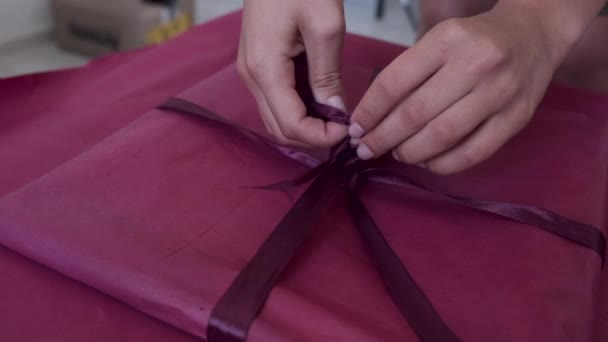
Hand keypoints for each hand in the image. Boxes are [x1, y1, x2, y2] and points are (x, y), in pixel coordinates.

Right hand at [238, 0, 347, 146]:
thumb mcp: (325, 25)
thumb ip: (327, 74)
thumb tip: (336, 113)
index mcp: (265, 68)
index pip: (290, 125)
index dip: (320, 137)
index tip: (348, 130)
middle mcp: (251, 76)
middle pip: (279, 129)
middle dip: (313, 137)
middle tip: (344, 128)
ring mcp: (251, 71)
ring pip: (276, 118)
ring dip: (305, 126)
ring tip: (336, 118)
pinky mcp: (257, 65)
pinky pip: (276, 101)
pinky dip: (298, 111)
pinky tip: (321, 103)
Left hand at [349, 2, 575, 173]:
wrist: (532, 35)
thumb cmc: (474, 40)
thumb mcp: (438, 41)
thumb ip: (408, 74)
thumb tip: (372, 118)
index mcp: (447, 40)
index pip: (394, 83)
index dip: (369, 112)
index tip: (355, 129)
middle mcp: (475, 64)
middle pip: (415, 113)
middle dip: (383, 138)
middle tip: (367, 149)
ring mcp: (499, 93)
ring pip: (442, 136)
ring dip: (410, 153)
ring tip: (397, 154)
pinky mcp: (516, 119)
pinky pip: (472, 153)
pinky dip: (442, 164)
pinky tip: (427, 162)